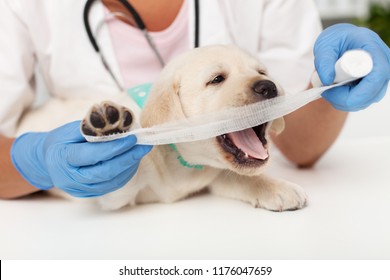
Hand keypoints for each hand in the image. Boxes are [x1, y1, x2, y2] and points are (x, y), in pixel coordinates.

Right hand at [11, 121, 151, 196]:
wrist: (48, 161)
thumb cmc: (61, 141)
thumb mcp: (71, 130)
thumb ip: (93, 129)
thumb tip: (121, 125)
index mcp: (63, 159)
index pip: (92, 155)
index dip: (114, 147)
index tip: (132, 138)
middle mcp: (71, 178)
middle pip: (105, 172)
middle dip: (128, 158)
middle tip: (145, 145)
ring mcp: (81, 189)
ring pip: (112, 180)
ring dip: (130, 165)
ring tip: (141, 150)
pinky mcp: (90, 194)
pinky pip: (112, 185)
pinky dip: (126, 172)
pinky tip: (133, 160)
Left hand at [314, 23, 389, 110]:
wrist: (340, 40)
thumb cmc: (335, 40)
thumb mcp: (324, 45)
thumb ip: (323, 60)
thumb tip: (327, 80)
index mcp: (374, 49)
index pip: (378, 75)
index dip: (360, 92)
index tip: (334, 92)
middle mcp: (383, 63)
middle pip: (373, 93)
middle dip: (347, 99)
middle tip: (325, 91)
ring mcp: (380, 76)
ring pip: (367, 100)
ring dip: (345, 101)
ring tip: (328, 89)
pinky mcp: (374, 85)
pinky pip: (363, 101)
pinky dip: (346, 101)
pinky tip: (335, 92)